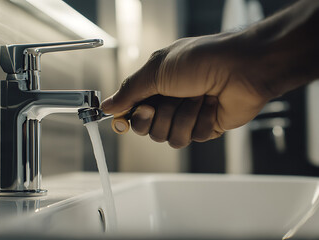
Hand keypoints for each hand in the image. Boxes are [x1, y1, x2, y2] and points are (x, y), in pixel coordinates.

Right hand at [101, 33, 271, 147]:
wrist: (241, 68)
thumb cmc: (201, 60)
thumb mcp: (157, 70)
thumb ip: (130, 91)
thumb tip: (108, 105)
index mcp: (154, 86)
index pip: (131, 112)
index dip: (127, 119)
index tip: (124, 119)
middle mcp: (169, 102)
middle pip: (148, 129)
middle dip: (158, 117)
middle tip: (167, 101)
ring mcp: (187, 116)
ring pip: (169, 137)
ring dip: (183, 117)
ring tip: (197, 97)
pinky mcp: (205, 127)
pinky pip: (193, 138)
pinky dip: (202, 121)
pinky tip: (211, 105)